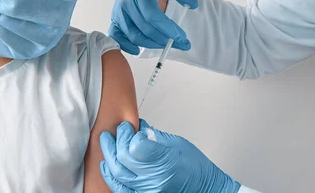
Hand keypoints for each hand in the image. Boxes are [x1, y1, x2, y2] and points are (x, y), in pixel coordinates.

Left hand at [99, 119, 240, 192]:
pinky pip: (120, 189)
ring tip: (107, 142)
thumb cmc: (196, 168)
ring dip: (110, 155)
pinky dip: (110, 176)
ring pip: (118, 173)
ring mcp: (147, 191)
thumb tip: (138, 127)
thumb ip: (154, 136)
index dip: (131, 134)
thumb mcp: (178, 144)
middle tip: (118, 130)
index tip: (133, 128)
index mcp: (166, 162)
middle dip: (117, 140)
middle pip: (124, 158)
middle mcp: (155, 180)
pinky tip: (107, 164)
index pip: (136, 146)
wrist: (206, 190)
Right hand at [109, 0, 197, 54]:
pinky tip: (139, 50)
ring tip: (167, 44)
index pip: (152, 15)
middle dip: (164, 39)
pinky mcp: (114, 21)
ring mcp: (118, 14)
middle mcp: (126, 3)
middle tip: (181, 44)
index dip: (167, 28)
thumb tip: (193, 4)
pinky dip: (127, 47)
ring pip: (134, 36)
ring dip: (152, 44)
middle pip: (145, 29)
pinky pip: (118, 38)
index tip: (181, 36)